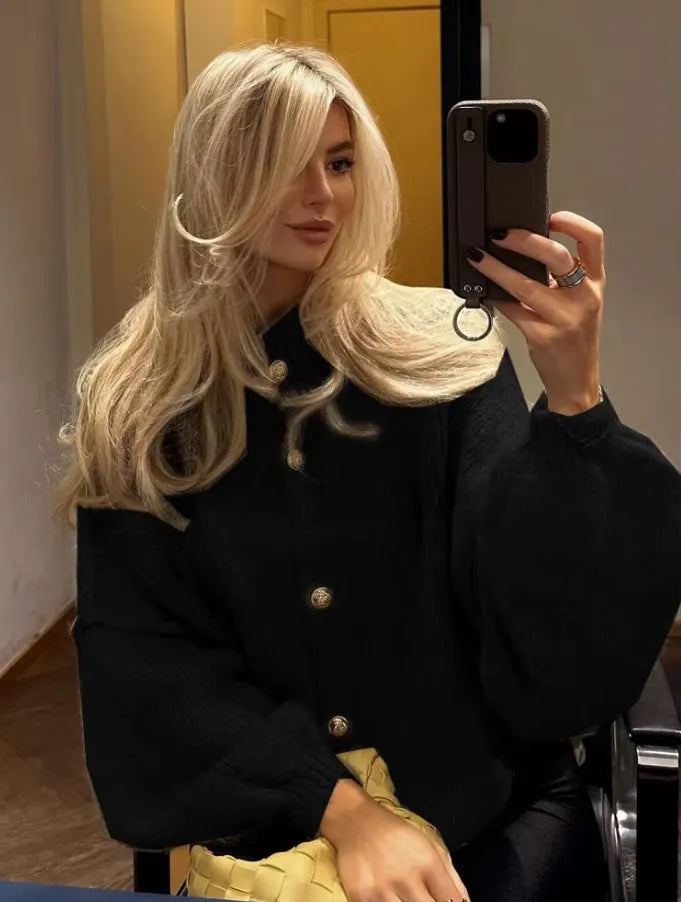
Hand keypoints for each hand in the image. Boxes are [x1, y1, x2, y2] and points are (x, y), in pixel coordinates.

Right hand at [321, 788, 469, 901]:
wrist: (355, 821)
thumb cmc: (396, 833)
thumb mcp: (428, 843)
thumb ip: (450, 874)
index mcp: (427, 863)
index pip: (452, 901)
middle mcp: (406, 878)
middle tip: (424, 898)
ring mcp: (382, 890)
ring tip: (407, 898)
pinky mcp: (361, 898)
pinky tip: (391, 899)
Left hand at [466, 210, 604, 413]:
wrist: (576, 380)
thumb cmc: (573, 336)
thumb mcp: (579, 302)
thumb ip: (560, 278)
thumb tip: (520, 249)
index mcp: (594, 282)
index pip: (594, 241)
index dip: (572, 222)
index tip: (549, 216)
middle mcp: (584, 297)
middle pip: (558, 257)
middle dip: (525, 240)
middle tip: (499, 234)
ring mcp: (564, 318)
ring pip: (526, 284)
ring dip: (496, 269)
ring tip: (477, 257)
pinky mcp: (542, 336)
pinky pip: (512, 310)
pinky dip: (495, 297)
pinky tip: (483, 290)